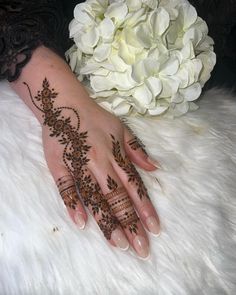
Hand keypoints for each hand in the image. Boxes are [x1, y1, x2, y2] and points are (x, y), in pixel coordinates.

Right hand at [31, 77, 159, 258]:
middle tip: (141, 248)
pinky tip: (81, 223)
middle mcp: (100, 163)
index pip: (134, 187)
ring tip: (119, 244)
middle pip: (117, 198)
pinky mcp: (59, 166)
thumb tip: (155, 168)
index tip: (155, 228)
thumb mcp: (122, 128)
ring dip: (107, 222)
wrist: (65, 104)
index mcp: (116, 155)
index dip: (145, 208)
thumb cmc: (95, 118)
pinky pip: (66, 188)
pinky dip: (73, 205)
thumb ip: (137, 150)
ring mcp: (78, 165)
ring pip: (95, 198)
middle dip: (131, 224)